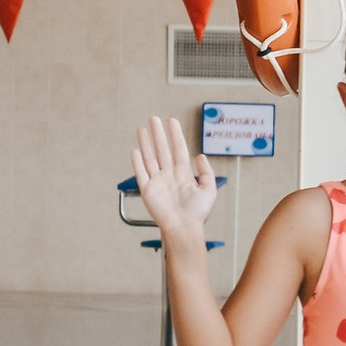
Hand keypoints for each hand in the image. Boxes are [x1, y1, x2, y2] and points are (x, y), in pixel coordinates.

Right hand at [130, 114, 217, 252]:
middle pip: (162, 150)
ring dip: (146, 144)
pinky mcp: (147, 191)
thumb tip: (201, 155)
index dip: (175, 135)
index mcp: (183, 174)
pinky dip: (138, 162)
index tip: (172, 121)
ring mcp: (157, 182)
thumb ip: (206, 172)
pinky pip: (141, 173)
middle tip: (154, 118)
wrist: (184, 227)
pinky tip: (136, 150)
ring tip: (142, 129)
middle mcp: (169, 175)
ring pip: (150, 158)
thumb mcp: (209, 190)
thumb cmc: (197, 212)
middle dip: (158, 134)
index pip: (178, 150)